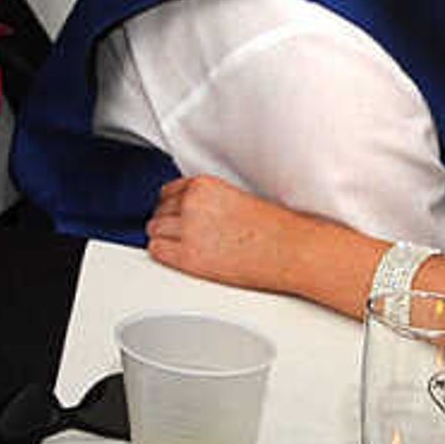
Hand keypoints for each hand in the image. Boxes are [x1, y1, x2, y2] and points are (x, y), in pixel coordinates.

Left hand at [146, 172, 326, 294]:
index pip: (168, 192)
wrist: (289, 249)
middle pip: (159, 211)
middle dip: (169, 222)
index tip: (178, 215)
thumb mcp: (234, 197)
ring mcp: (188, 230)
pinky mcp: (190, 258)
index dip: (173, 206)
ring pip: (154, 230)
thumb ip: (207, 200)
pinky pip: (157, 251)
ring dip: (165, 237)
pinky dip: (163, 253)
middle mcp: (191, 204)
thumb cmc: (273, 227)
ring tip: (182, 245)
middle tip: (183, 233)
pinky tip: (177, 256)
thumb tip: (188, 210)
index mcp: (203, 185)